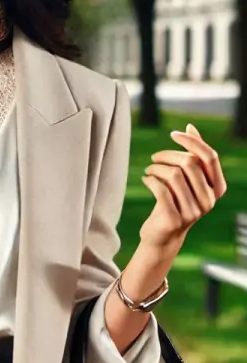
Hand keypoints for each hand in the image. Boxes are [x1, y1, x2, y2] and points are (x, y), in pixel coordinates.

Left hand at [139, 122, 226, 251]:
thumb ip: (192, 155)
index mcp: (217, 188)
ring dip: (156, 168)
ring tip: (149, 170)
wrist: (163, 235)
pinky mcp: (175, 219)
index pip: (210, 157)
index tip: (173, 133)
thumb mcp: (187, 179)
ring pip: (173, 175)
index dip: (191, 141)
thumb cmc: (175, 201)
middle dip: (167, 154)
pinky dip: (150, 180)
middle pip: (189, 163)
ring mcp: (193, 212)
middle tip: (154, 158)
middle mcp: (209, 201)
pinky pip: (161, 190)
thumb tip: (190, 127)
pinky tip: (145, 179)